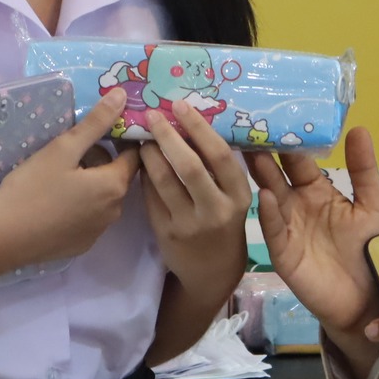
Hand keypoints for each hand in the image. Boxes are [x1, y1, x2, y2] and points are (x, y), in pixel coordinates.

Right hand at [0, 89, 142, 266]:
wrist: (1, 240)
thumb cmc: (32, 188)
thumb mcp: (63, 148)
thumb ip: (95, 123)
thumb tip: (122, 96)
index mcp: (114, 186)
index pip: (133, 155)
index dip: (120, 139)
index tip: (100, 128)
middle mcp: (115, 211)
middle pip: (116, 176)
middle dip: (99, 159)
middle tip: (69, 149)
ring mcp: (98, 231)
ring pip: (102, 196)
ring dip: (89, 181)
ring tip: (57, 173)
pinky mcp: (82, 244)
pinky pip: (89, 216)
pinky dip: (79, 204)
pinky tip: (53, 200)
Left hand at [139, 100, 251, 305]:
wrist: (212, 272)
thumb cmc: (224, 225)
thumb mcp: (233, 199)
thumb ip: (219, 169)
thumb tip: (193, 124)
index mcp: (239, 196)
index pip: (220, 156)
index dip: (199, 128)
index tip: (181, 106)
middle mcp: (216, 210)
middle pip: (189, 166)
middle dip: (168, 136)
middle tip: (152, 115)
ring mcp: (189, 224)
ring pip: (164, 181)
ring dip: (149, 154)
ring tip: (142, 137)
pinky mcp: (166, 233)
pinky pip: (151, 197)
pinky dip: (144, 175)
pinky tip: (139, 161)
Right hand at [246, 127, 378, 345]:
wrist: (368, 301)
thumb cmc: (371, 252)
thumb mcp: (372, 206)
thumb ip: (364, 171)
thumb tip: (358, 128)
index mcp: (319, 191)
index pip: (299, 160)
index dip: (289, 139)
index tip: (275, 112)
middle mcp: (298, 205)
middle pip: (276, 173)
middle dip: (264, 151)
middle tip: (248, 123)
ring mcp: (287, 228)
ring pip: (269, 196)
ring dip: (260, 176)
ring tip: (249, 151)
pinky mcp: (284, 253)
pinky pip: (274, 230)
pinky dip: (269, 213)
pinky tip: (265, 196)